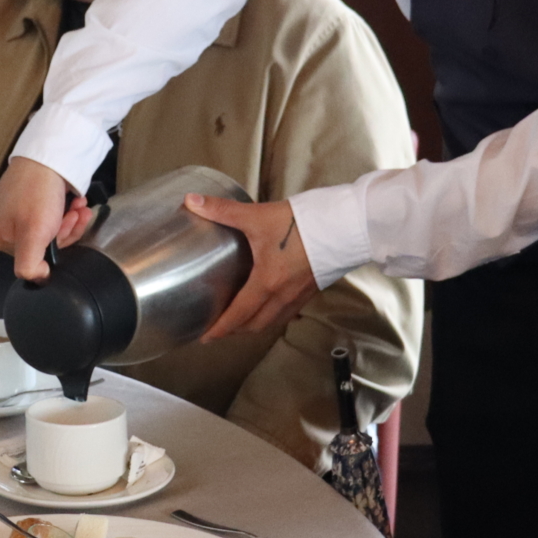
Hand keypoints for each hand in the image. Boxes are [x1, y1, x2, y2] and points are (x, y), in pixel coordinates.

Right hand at [0, 156, 93, 281]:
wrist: (47, 155)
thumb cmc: (37, 192)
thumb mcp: (33, 235)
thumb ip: (28, 265)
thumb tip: (37, 279)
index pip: (28, 258)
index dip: (53, 247)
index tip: (66, 230)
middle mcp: (1, 225)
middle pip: (41, 243)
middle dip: (65, 230)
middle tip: (77, 216)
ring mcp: (14, 212)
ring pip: (49, 229)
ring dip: (70, 220)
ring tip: (80, 207)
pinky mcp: (28, 200)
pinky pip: (50, 215)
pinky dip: (66, 211)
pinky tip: (76, 202)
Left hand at [184, 194, 320, 340]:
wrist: (346, 224)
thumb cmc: (303, 223)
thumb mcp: (258, 215)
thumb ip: (222, 210)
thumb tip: (192, 201)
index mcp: (267, 282)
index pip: (238, 315)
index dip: (220, 328)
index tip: (205, 336)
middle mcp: (283, 295)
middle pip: (255, 325)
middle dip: (235, 331)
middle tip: (218, 329)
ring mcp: (299, 294)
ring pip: (272, 321)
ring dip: (254, 326)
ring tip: (240, 320)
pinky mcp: (311, 288)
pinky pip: (287, 312)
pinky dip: (272, 315)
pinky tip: (268, 304)